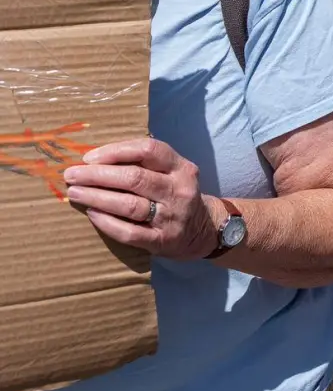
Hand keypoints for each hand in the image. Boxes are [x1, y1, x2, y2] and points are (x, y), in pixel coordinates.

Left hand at [63, 138, 220, 260]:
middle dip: (98, 175)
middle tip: (72, 175)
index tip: (89, 157)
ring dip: (97, 198)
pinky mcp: (162, 240)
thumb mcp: (172, 172)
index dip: (116, 151)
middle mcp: (180, 190)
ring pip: (130, 205)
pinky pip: (129, 232)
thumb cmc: (174, 194)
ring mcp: (173, 216)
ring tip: (75, 193)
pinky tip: (92, 214)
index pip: (149, 150)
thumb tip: (94, 159)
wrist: (202, 230)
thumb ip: (144, 163)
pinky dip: (107, 223)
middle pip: (135, 178)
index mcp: (182, 168)